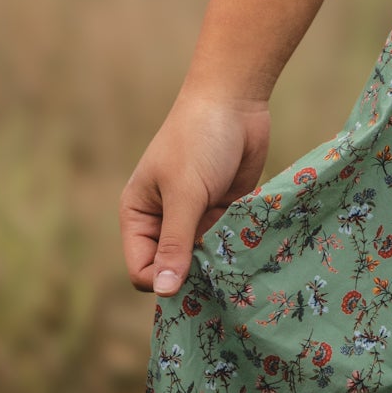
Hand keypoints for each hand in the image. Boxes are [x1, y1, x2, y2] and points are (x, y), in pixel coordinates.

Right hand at [119, 88, 271, 295]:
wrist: (235, 100)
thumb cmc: (199, 140)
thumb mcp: (185, 192)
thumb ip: (176, 242)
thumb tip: (165, 292)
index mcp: (139, 215)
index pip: (142, 269)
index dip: (164, 280)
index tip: (195, 276)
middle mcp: (165, 221)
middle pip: (174, 269)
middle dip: (196, 275)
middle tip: (222, 277)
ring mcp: (196, 216)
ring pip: (203, 259)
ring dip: (219, 262)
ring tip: (240, 262)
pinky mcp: (224, 210)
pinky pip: (226, 243)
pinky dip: (237, 247)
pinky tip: (252, 248)